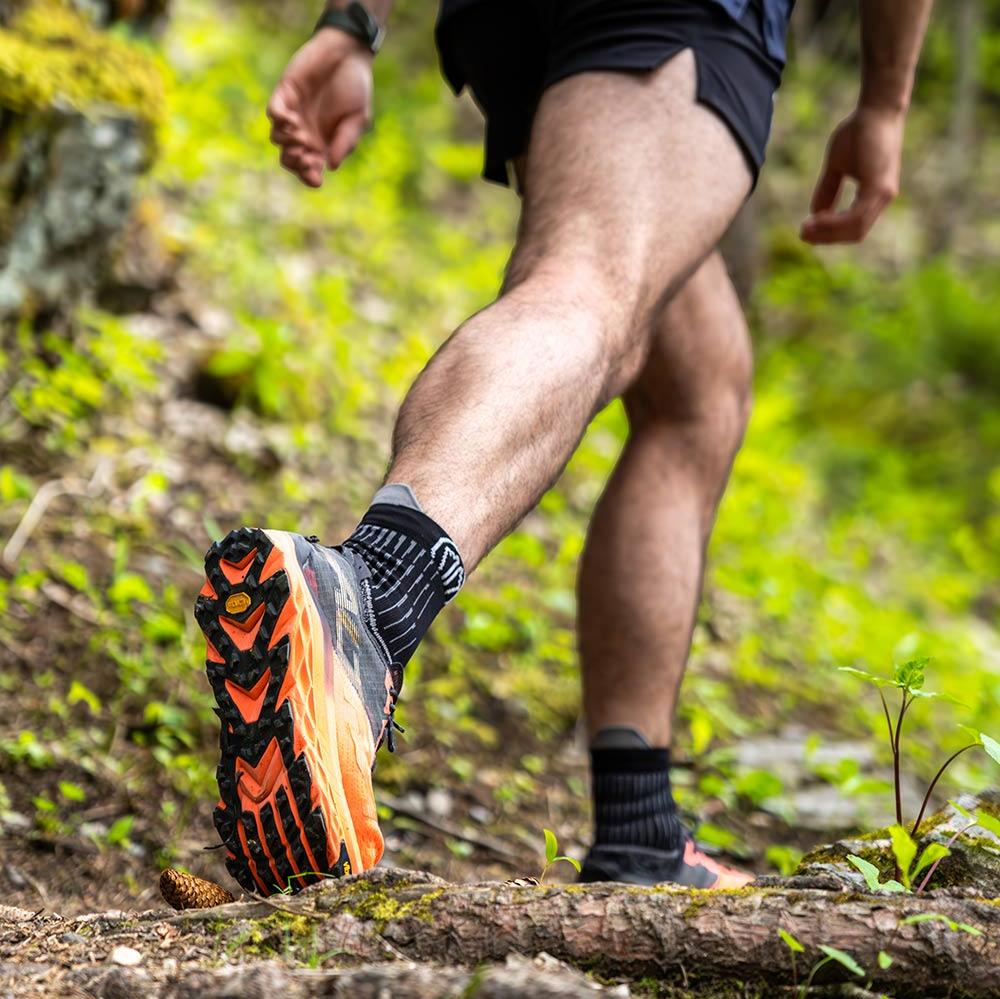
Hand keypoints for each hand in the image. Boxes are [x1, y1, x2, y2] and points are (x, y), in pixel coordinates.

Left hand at [266, 29, 373, 187]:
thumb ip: (345, 143)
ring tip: (302, 136)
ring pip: (278, 138)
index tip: (316, 180)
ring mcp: (293, 112)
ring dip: (288, 143)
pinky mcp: (285, 93)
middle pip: (289, 159)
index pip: (309, 168)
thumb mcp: (358, 120)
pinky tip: (293, 121)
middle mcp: (304, 132)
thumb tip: (331, 166)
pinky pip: (274, 112)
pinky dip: (279, 120)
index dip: (309, 177)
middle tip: (306, 158)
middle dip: (296, 164)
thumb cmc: (356, 87)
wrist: (349, 53)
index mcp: (322, 143)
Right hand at [800, 106, 904, 244]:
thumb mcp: (837, 165)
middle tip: (802, 234)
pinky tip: (817, 218)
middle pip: (854, 234)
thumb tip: (815, 213)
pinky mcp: (879, 187)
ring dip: (828, 233)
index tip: (806, 230)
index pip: (853, 227)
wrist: (876, 109)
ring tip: (806, 228)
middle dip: (827, 238)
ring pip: (855, 229)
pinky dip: (835, 222)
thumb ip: (828, 189)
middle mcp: (882, 199)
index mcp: (873, 195)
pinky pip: (856, 217)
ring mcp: (883, 194)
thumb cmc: (859, 131)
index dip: (830, 233)